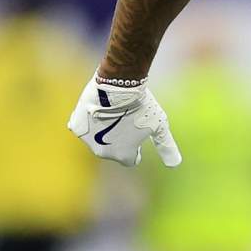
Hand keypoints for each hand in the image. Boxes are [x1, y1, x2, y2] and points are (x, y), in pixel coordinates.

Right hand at [67, 76, 181, 166]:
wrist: (118, 87)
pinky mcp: (76, 127)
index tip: (138, 137)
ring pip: (97, 138)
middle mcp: (103, 153)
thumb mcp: (159, 126)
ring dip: (103, 131)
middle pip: (113, 150)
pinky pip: (83, 128)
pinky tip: (98, 110)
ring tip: (114, 113)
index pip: (131, 159)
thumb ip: (166, 146)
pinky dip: (89, 122)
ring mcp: (87, 140)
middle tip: (126, 121)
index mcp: (123, 156)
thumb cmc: (142, 107)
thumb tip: (174, 164)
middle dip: (119, 140)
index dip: (136, 149)